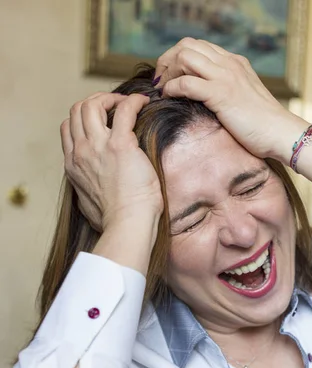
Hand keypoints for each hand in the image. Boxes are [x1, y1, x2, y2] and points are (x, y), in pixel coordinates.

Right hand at [60, 93, 162, 231]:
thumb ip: (86, 188)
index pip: (67, 128)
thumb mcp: (87, 202)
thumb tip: (92, 188)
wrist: (126, 224)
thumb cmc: (114, 220)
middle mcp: (81, 151)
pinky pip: (125, 108)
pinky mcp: (121, 144)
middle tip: (114, 106)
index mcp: (73, 165)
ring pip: (93, 103)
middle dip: (95, 101)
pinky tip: (143, 102)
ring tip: (127, 103)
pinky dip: (134, 100)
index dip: (82, 118)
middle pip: (77, 110)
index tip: (101, 119)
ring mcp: (98, 146)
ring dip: (110, 97)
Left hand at [153, 38, 308, 162]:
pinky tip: (168, 97)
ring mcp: (225, 77)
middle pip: (187, 45)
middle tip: (159, 80)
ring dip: (167, 71)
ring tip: (161, 88)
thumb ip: (226, 92)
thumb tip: (204, 99)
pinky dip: (172, 88)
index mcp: (234, 63)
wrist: (281, 133)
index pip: (198, 46)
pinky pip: (186, 82)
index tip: (168, 75)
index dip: (177, 57)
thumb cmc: (263, 126)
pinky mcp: (221, 94)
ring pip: (184, 57)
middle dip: (167, 60)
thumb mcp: (243, 100)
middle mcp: (229, 64)